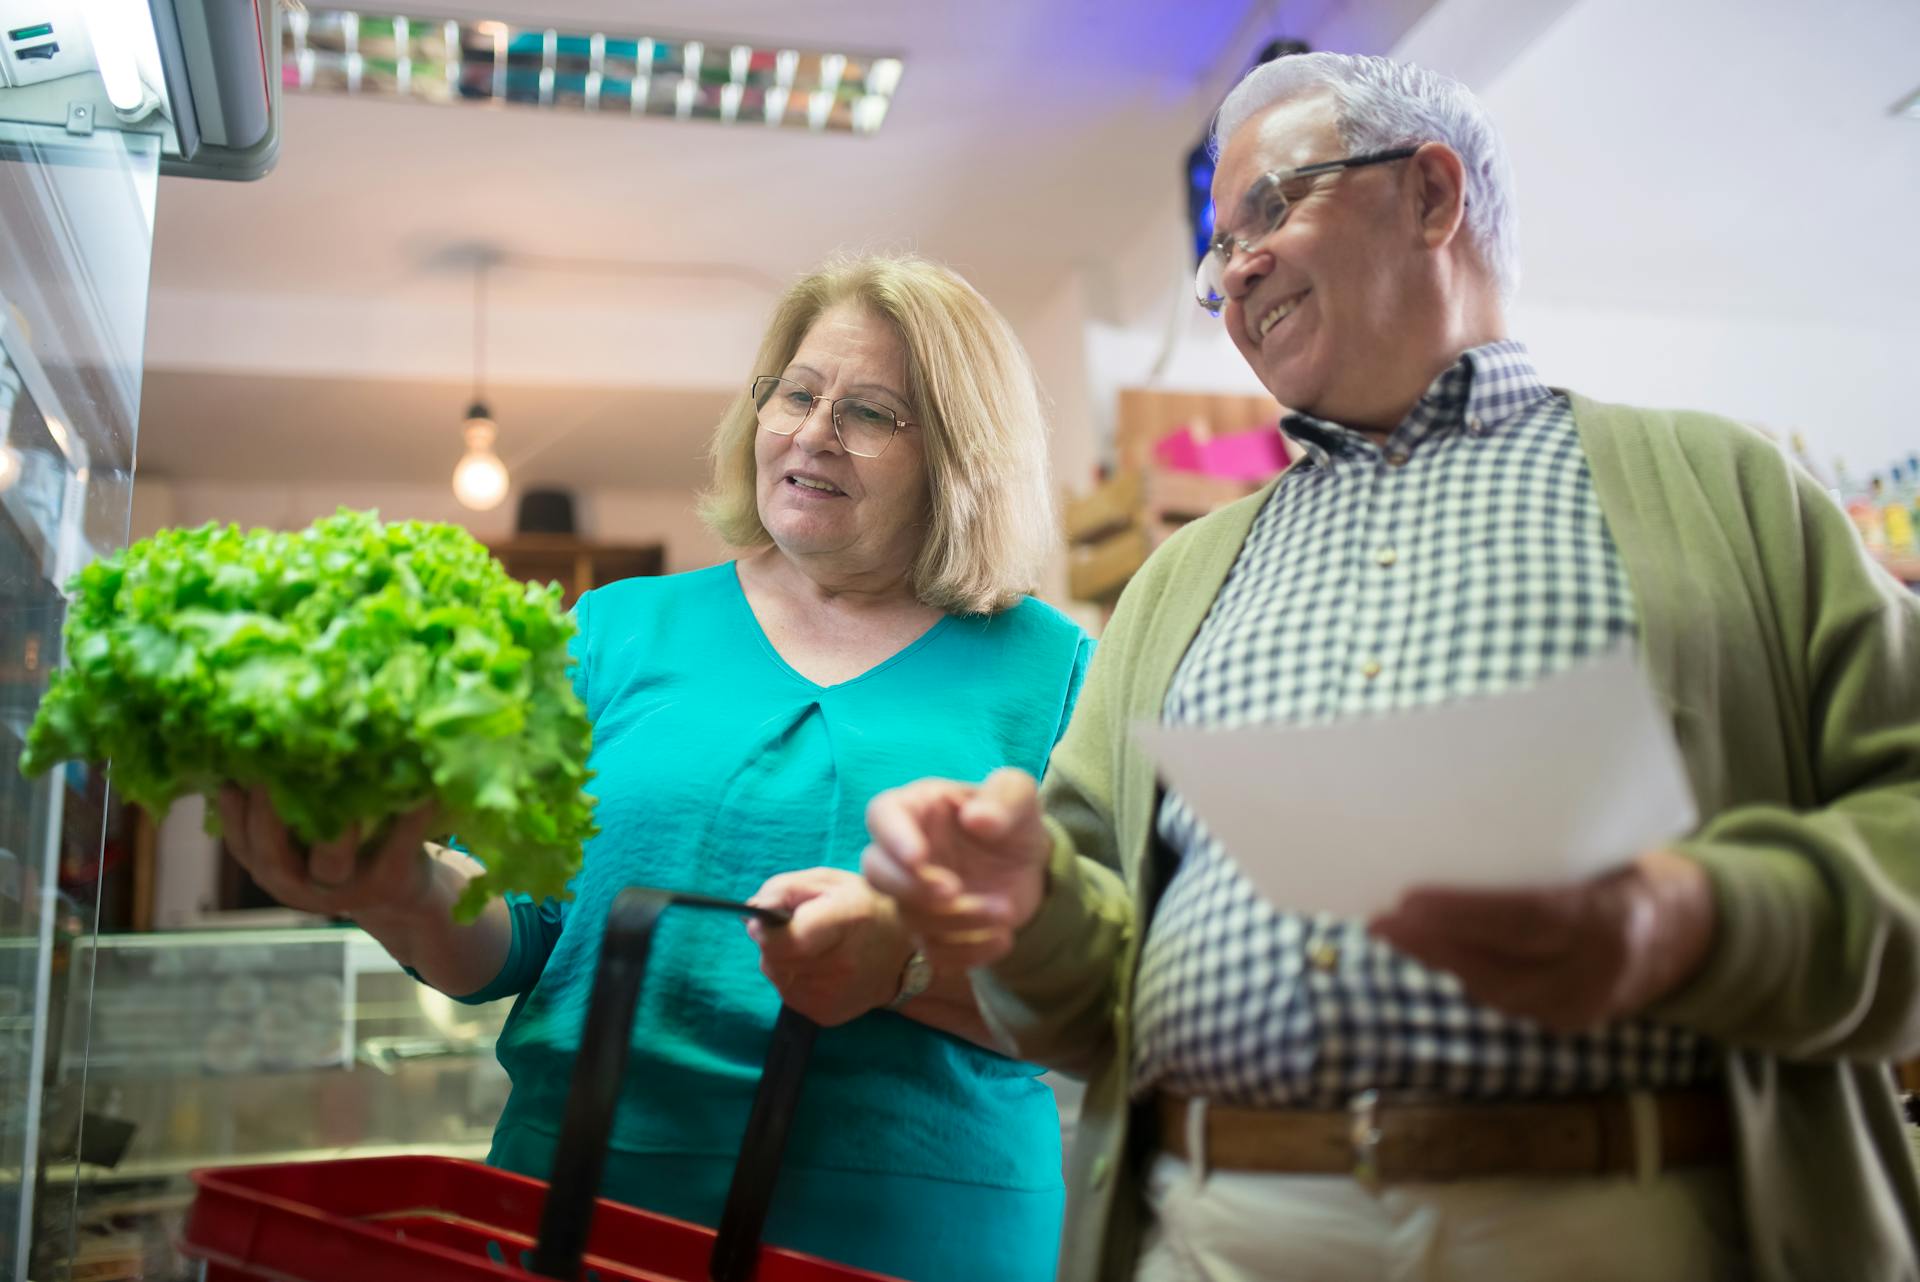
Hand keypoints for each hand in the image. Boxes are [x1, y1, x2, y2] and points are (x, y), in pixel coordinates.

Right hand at [215, 784, 437, 921]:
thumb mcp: (305, 834)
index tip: (229, 777)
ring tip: (332, 783)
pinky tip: (419, 788)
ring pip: (330, 862)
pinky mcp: (390, 882)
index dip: (232, 815)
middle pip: (274, 859)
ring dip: (329, 825)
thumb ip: (285, 802)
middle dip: (266, 816)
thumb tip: (257, 740)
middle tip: (268, 773)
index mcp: (276, 871)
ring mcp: (347, 889)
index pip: (243, 846)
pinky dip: (407, 817)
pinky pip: (397, 848)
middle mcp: (304, 887)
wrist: (402, 898)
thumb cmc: (345, 848)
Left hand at [747, 867, 912, 1025]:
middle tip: (796, 929)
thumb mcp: (829, 882)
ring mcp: (832, 995)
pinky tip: (816, 968)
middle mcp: (840, 964)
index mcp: (845, 921)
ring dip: (782, 958)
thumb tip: (751, 911)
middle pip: (774, 956)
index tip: (767, 918)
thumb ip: (784, 888)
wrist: (904, 956)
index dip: (766, 929)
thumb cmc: (865, 908)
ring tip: (811, 948)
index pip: (787, 938)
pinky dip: (792, 977)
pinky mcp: (825, 1014)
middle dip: (773, 940)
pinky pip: (788, 992)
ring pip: (776, 974)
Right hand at [861, 767, 1051, 970]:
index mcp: (916, 808)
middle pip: (876, 873)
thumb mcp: (1019, 795)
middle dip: (911, 887)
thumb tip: (977, 819)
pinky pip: (934, 951)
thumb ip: (1003, 796)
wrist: (1027, 865)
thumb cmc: (1011, 819)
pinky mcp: (931, 931)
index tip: (918, 857)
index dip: (893, 838)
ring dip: (956, 920)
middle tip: (953, 890)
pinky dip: (968, 951)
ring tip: (1005, 910)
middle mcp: (903, 853)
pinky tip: (1003, 938)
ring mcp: (913, 896)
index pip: (882, 815)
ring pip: (909, 917)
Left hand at [1368, 849, 1715, 1032]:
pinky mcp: (1568, 1022)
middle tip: (1380, 918)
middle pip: (1499, 965)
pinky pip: (1504, 999)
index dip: (1464, 913)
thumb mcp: (1607, 852)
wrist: (1691, 935)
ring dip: (1437, 959)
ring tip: (1390, 930)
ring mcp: (1583, 1007)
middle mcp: (1597, 974)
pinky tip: (1427, 950)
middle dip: (1432, 943)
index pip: (1527, 920)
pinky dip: (1463, 972)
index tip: (1410, 898)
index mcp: (1611, 920)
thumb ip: (1549, 849)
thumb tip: (1463, 817)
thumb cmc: (1633, 873)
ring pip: (1494, 989)